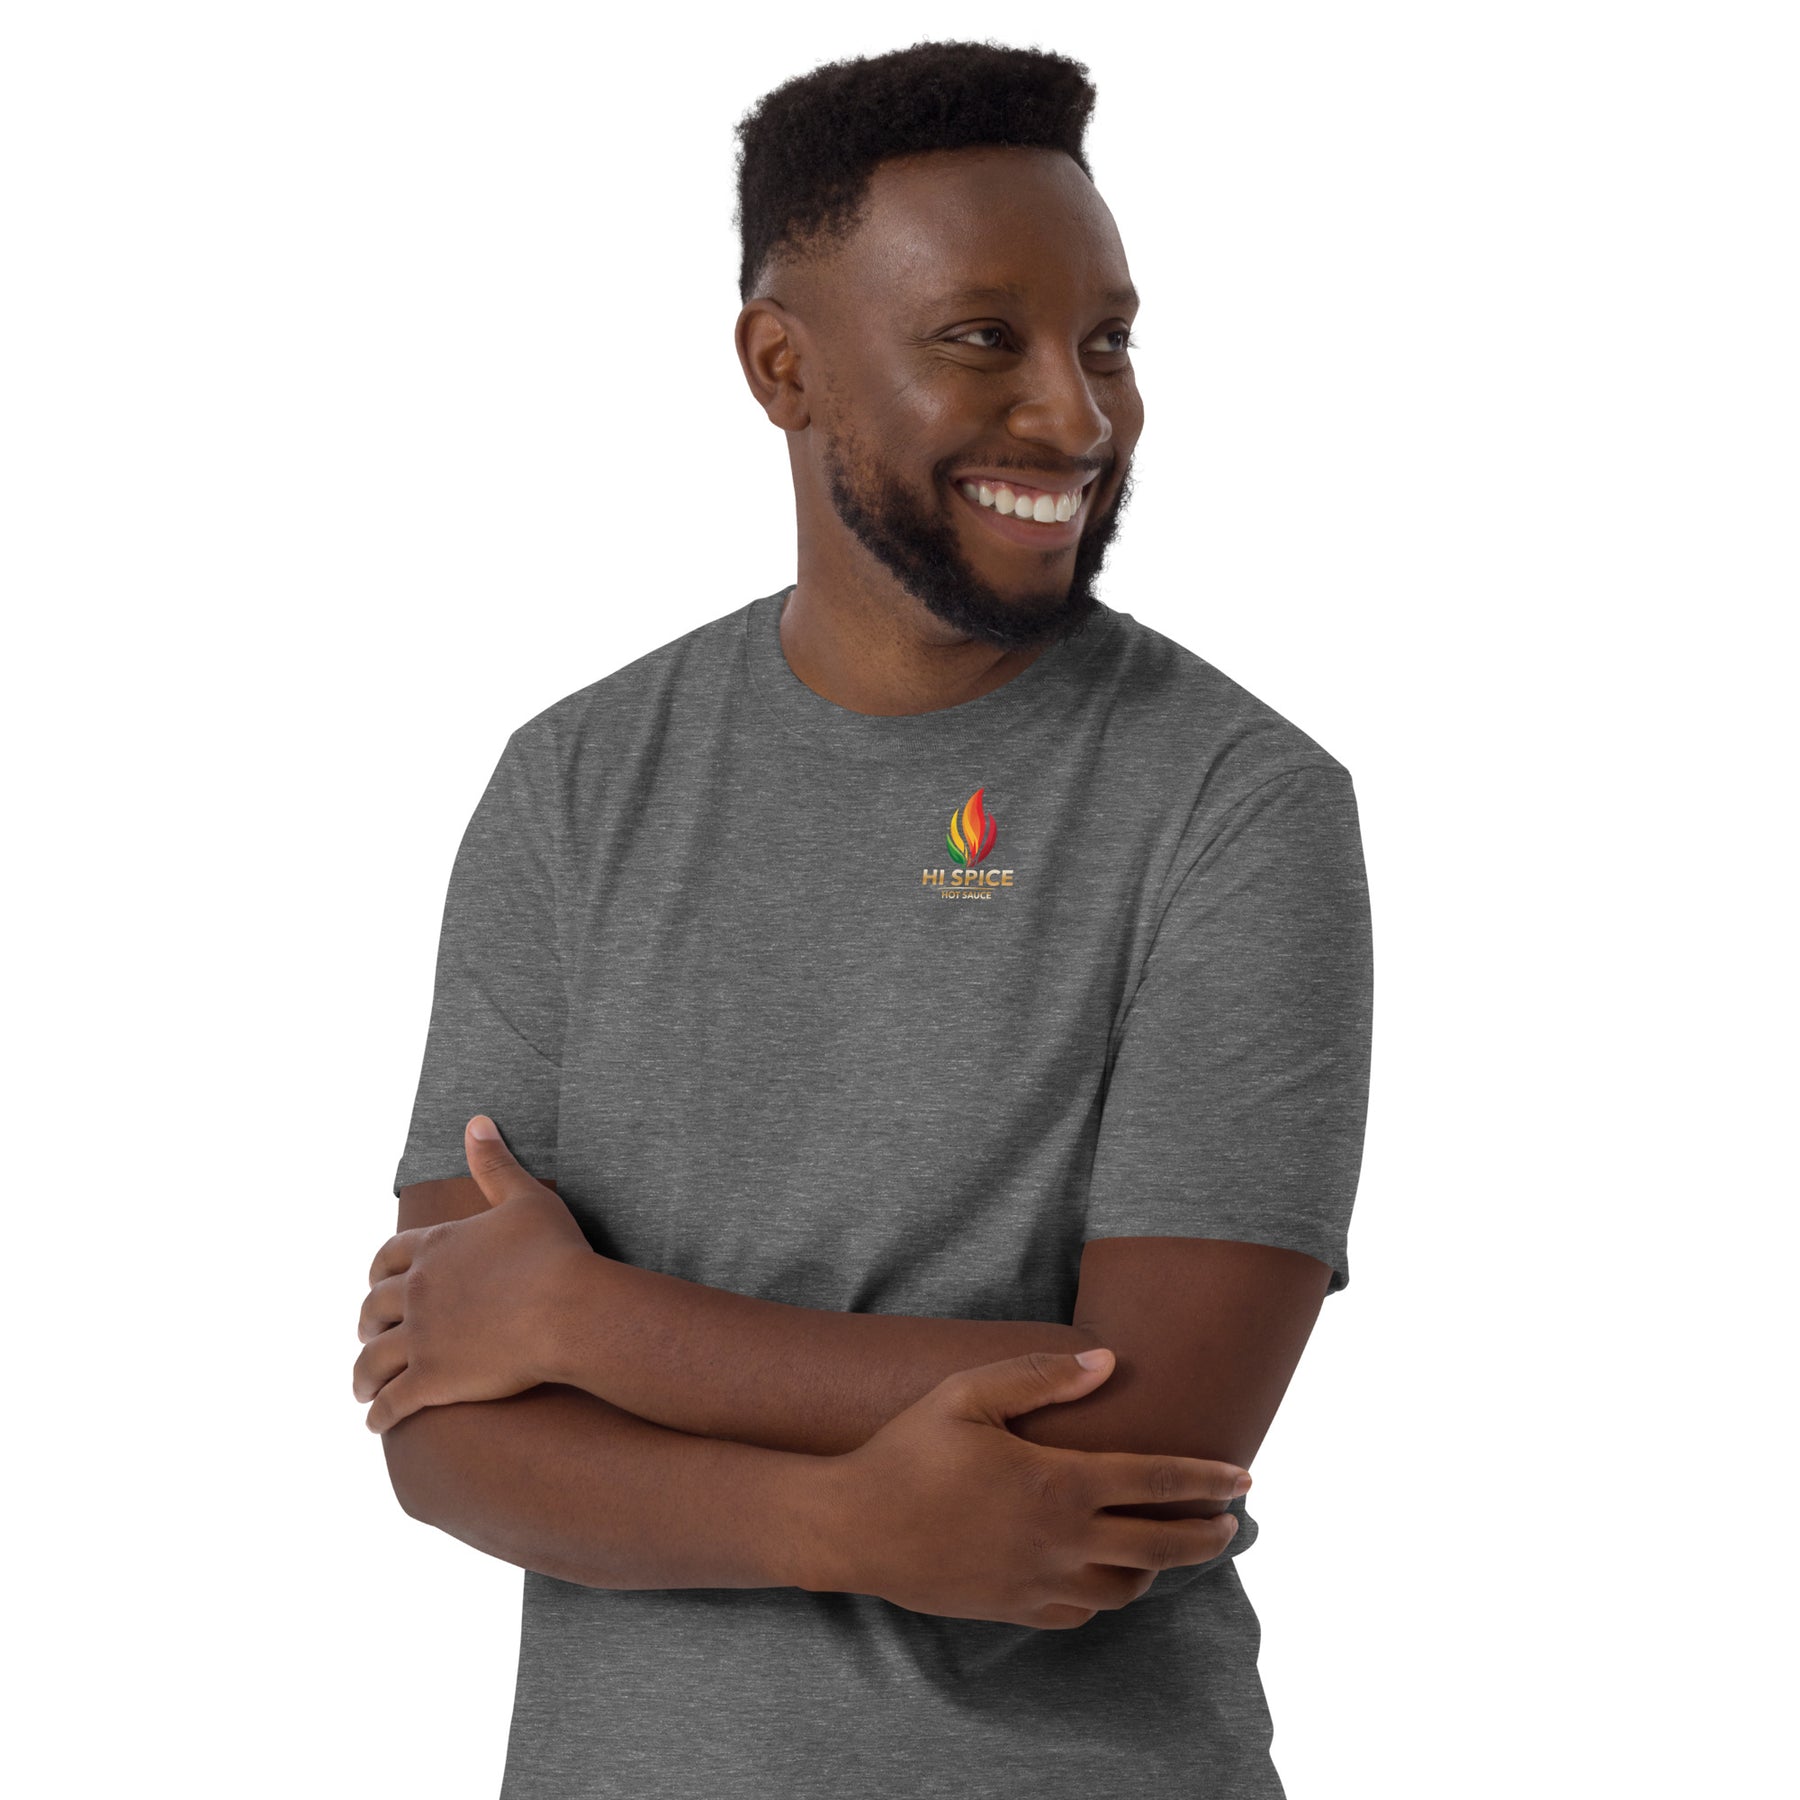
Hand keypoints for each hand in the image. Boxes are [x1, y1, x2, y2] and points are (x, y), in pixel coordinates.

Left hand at [353, 1115, 594, 1432]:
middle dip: (368, 1321)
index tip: (376, 1283)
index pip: (387, 1258)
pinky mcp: (432, 1380)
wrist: (569, 1309)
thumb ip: (495, 1162)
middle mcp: (417, 1291)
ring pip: (373, 1359)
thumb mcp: (525, 1197)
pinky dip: (380, 1414)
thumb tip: (476, 1121)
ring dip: (364, 1374)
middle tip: (369, 1332)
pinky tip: (377, 1422)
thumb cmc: (555, 1252)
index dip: (378, 1273)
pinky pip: (393, 1402)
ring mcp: (421, 1337)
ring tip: (363, 1387)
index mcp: (435, 1247)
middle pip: (374, 1307)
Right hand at [805, 1348, 1249, 1629]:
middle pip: (1161, 1546)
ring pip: (1126, 1588)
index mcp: (1058, 1483)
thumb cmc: (908, 1452)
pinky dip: (1108, 1595)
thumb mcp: (966, 1393)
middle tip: (1231, 1521)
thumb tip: (1107, 1361)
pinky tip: (1106, 1576)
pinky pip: (1082, 1613)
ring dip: (1158, 1567)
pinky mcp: (1014, 1609)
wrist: (853, 1528)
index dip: (1207, 1479)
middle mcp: (1061, 1541)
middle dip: (1207, 1534)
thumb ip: (1039, 1375)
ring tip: (1169, 1543)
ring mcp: (1039, 1583)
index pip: (1156, 1481)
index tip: (1244, 1478)